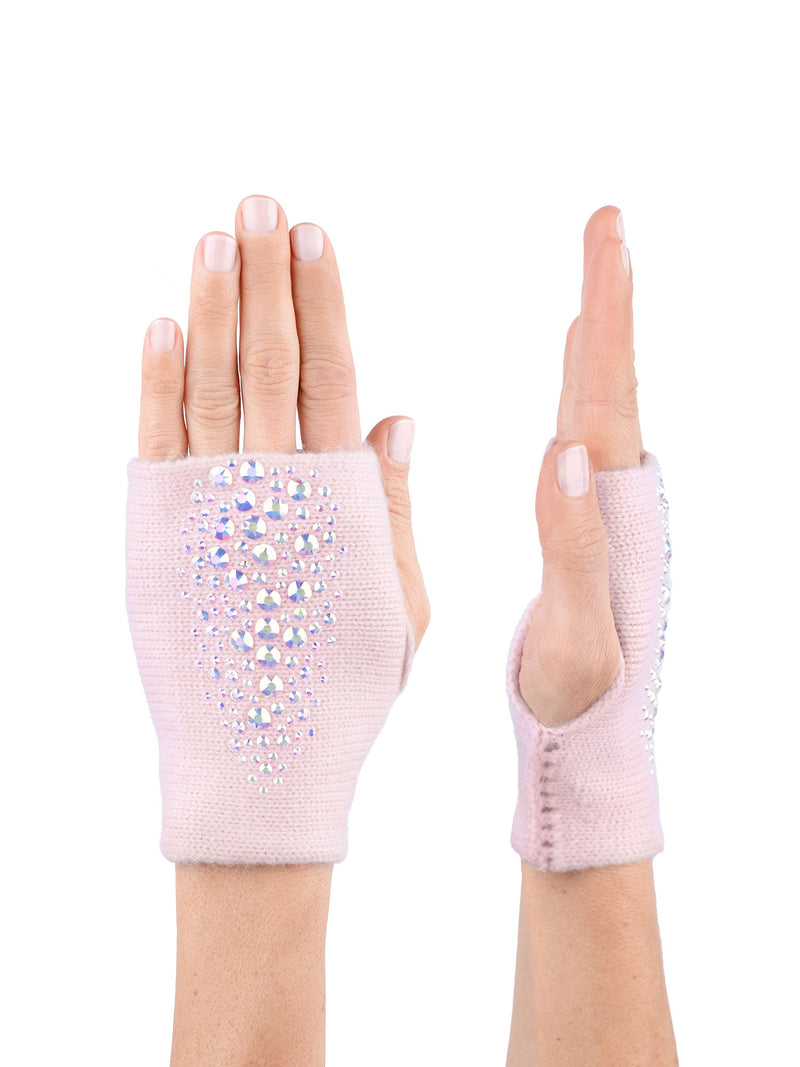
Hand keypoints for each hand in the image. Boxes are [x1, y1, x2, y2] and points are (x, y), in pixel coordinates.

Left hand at [137, 195, 429, 648]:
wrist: (262, 761)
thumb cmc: (345, 687)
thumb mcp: (400, 601)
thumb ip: (392, 506)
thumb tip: (399, 415)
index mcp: (341, 503)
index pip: (334, 377)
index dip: (324, 302)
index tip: (316, 236)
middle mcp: (274, 492)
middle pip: (270, 362)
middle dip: (266, 277)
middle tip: (263, 202)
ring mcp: (211, 509)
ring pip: (212, 385)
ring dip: (212, 306)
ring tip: (216, 236)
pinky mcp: (157, 533)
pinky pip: (158, 440)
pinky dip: (157, 379)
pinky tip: (161, 322)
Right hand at [519, 205, 641, 725]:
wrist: (595, 744)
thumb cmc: (582, 703)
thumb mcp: (576, 637)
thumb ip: (575, 546)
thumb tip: (565, 449)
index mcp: (612, 514)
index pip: (607, 396)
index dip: (609, 315)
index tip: (611, 239)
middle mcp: (619, 500)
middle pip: (613, 381)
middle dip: (611, 297)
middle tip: (609, 221)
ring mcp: (608, 512)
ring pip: (601, 404)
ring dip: (600, 336)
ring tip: (597, 275)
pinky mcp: (590, 528)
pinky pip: (585, 438)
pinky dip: (582, 388)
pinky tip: (576, 373)